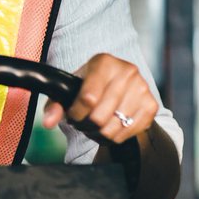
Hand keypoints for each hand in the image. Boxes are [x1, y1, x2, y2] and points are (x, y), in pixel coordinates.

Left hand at [41, 53, 157, 144]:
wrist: (119, 83)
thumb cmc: (91, 85)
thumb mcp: (71, 88)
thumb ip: (55, 103)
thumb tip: (48, 122)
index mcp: (104, 62)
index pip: (87, 98)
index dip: (76, 114)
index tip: (73, 115)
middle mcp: (127, 71)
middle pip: (99, 116)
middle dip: (86, 125)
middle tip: (84, 122)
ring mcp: (142, 87)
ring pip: (113, 128)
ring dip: (99, 133)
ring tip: (95, 125)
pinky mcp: (151, 105)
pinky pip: (128, 133)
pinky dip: (115, 136)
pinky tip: (110, 126)